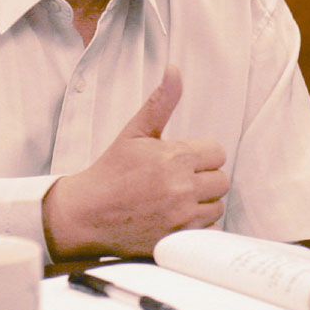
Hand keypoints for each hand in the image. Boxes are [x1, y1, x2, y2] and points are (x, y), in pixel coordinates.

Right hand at [42, 65, 229, 258]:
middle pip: (221, 180)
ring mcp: (181, 217)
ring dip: (202, 202)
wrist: (87, 213)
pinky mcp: (178, 239)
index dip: (200, 155)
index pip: (217, 153)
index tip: (180, 159)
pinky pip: (208, 229)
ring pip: (217, 205)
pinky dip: (196, 224)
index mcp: (175, 157)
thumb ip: (160, 101)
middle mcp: (182, 188)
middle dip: (203, 177)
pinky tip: (175, 216)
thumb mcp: (135, 131)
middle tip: (177, 178)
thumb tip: (174, 70)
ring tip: (175, 197)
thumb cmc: (111, 170)